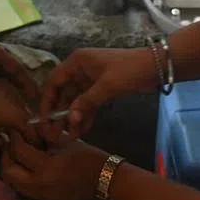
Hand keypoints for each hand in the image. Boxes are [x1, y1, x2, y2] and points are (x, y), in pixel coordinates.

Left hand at [0, 14, 37, 99]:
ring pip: (5, 72)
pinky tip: (2, 91)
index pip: (16, 69)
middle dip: (24, 85)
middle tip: (34, 102)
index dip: (26, 82)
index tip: (36, 96)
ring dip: (14, 84)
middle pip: (14, 71)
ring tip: (23, 99)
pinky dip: (2, 82)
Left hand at [0, 132, 108, 199]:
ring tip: (15, 155)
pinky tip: (27, 168)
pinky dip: (22, 178)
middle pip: (8, 173)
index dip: (13, 139)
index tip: (12, 131)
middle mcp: (40, 186)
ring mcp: (42, 198)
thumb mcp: (63, 142)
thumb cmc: (87, 156)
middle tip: (9, 144)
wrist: (105, 180)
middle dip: (6, 156)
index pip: (19, 152)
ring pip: (14, 184)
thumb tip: (23, 129)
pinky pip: (26, 190)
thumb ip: (41, 137)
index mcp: (47, 168)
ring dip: (12, 169)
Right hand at [38, 48, 155, 139]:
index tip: (44, 120)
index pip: (54, 82)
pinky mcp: (101, 89)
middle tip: (54, 134)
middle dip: (59, 114)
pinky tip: (81, 131)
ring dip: (72, 118)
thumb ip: (86, 102)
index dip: (47, 101)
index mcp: (76, 62)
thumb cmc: (128, 70)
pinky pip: (89, 104)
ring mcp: (91, 80)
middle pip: (63, 94)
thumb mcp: (106, 86)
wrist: (155, 67)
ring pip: (76, 101)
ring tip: (67, 137)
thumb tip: (69, 120)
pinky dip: (85, 116)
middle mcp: (80, 70)